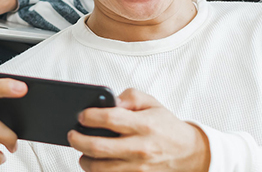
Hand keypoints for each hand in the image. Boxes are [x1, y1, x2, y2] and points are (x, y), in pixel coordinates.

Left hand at [67, 89, 209, 171]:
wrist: (189, 153)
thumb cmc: (167, 127)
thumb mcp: (153, 103)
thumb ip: (131, 96)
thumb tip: (112, 100)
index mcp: (144, 125)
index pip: (110, 119)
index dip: (90, 117)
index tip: (81, 116)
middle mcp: (140, 147)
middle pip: (99, 147)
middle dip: (78, 140)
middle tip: (72, 134)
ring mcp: (138, 166)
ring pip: (100, 168)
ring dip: (84, 160)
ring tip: (82, 151)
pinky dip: (97, 171)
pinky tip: (95, 163)